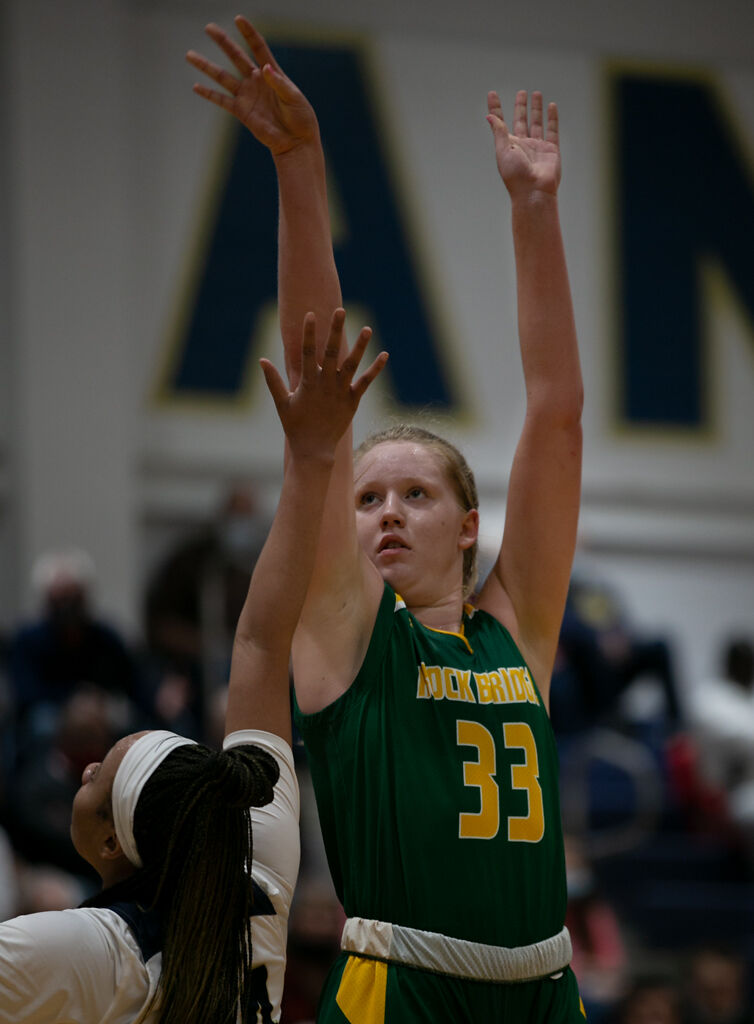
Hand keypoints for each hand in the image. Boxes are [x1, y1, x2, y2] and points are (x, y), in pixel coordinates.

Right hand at [186, 16, 317, 154]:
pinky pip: (222, 101)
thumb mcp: (294, 98)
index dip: (248, 33)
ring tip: (190, 55)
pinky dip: (209, 94)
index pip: (258, 47)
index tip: (238, 18)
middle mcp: (256, 81)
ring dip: (206, 66)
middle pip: (236, 56)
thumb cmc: (300, 118)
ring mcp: (247, 95)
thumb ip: (279, 83)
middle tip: (208, 27)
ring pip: (222, 77)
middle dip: (223, 42)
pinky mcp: (241, 112)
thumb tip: (264, 68)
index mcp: (272, 73)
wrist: (295, 141)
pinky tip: (196, 86)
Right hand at [260, 309, 387, 458]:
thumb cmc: (296, 426)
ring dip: (360, 346)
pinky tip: (384, 355)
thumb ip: (273, 380)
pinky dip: (375, 369)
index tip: (310, 314)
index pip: (307, 352)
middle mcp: (326, 384)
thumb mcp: (282, 402)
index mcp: (308, 382)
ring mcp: (341, 392)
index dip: (308, 333)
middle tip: (340, 311)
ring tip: (367, 328)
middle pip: (331, 352)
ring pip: (352, 365)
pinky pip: (366, 382)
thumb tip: (261, 360)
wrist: (315, 450)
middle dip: (335, 330)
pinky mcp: (353, 401)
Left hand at [486, 90, 560, 197]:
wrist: (534, 192)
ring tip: (536, 94)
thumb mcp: (503, 151)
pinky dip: (552, 118)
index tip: (492, 94)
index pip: (500, 122)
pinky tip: (551, 106)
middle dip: (520, 106)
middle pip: (520, 120)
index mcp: (508, 145)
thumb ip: (499, 132)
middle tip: (521, 93)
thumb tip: (489, 116)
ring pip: (536, 122)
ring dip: (536, 109)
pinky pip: (552, 130)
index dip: (495, 108)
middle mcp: (522, 145)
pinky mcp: (551, 150)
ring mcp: (537, 147)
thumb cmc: (516, 175)